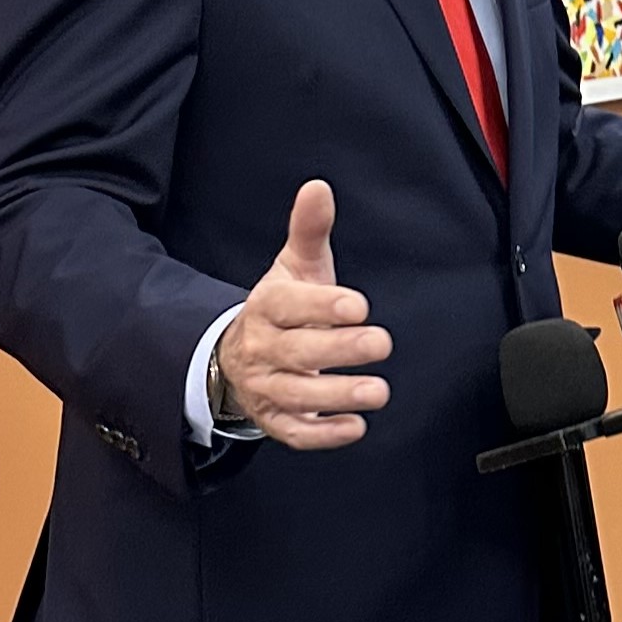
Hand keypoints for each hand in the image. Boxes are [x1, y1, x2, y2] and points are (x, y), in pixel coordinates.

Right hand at [216, 180, 392, 449]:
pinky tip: (356, 427)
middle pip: (296, 351)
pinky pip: (294, 433)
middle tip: (382, 344)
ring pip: (297, 395)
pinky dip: (323, 435)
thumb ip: (309, 230)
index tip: (359, 306)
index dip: (322, 306)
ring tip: (378, 391)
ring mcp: (265, 387)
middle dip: (340, 350)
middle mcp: (261, 348)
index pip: (288, 306)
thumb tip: (319, 187)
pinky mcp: (274, 420)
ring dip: (337, 396)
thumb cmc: (282, 308)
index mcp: (266, 306)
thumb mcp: (294, 266)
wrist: (238, 355)